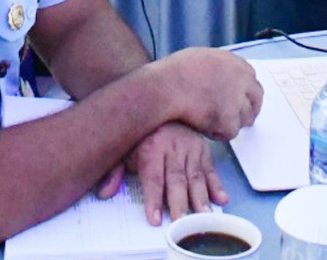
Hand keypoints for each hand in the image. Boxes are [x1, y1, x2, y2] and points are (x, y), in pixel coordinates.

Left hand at [108, 123, 226, 225]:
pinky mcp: (204, 151)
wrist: (165, 104)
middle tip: (182, 222)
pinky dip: (217, 185)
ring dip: (201, 198)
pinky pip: (211, 170)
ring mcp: (191, 148)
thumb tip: (105, 192)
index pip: (153, 177)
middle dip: (179, 202)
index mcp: (152, 148)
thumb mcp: (125, 149)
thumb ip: (115, 171)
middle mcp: (174, 147)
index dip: (154, 199)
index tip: (155, 219)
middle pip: (176, 179)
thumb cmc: (144, 135)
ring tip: (204, 215)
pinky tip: (221, 199)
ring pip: (196, 176)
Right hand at [157, 48, 262, 140]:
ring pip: (245, 118)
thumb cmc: (175, 71)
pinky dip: (220, 133)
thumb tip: (222, 77)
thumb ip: (220, 69)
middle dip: (249, 110)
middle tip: (238, 120)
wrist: (167, 86)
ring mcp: (237, 100)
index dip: (247, 93)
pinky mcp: (229, 120)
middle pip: (256, 99)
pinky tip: (205, 128)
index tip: (242, 101)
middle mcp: (242, 80)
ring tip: (213, 122)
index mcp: (236, 63)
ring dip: (232, 122)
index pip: (252, 81)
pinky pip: (230, 133)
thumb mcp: (204, 58)